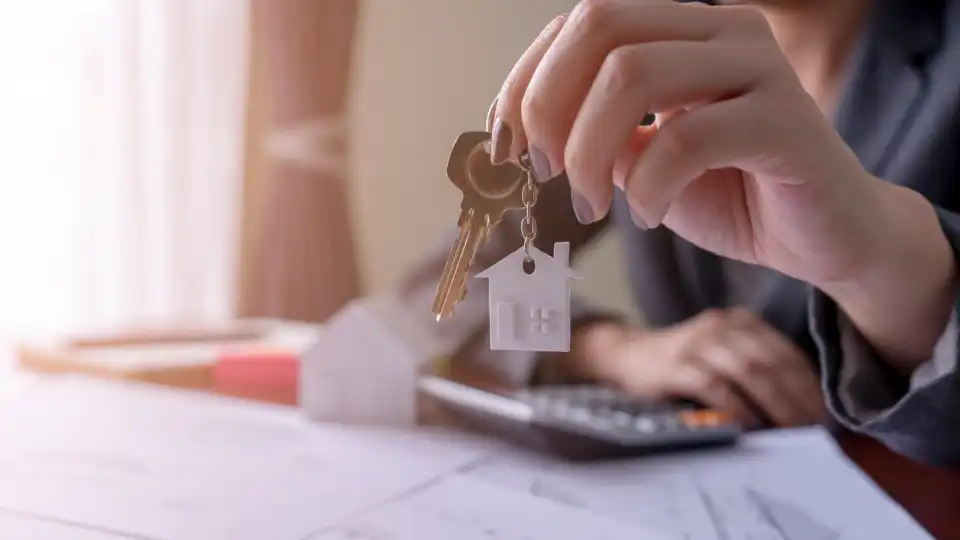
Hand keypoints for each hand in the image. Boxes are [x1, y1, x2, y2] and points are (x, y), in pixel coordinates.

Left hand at [490, 0, 955, 365]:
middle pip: (601, 26)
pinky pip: (686, 138)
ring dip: (589, 150)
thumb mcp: (641, 161)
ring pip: (633, 73)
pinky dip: (647, 186)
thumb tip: (524, 129)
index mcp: (684, 29)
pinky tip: (648, 217)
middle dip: (549, 104)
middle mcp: (723, 29)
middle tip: (545, 172)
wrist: (822, 239)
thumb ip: (594, 134)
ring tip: (590, 204)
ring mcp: (759, 66)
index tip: (505, 144)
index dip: (527, 77)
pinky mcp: (787, 120)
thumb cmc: (730, 194)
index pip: (584, 21)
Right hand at [583, 310, 825, 428]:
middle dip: (798, 398)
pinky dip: (737, 407)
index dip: (809, 385)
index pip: (786, 352)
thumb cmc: (683, 365)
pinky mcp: (677, 364)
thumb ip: (756, 369)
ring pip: (749, 371)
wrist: (627, 357)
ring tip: (790, 432)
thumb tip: (801, 408)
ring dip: (775, 404)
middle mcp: (722, 325)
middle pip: (772, 361)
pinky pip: (715, 385)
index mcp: (740, 321)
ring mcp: (698, 343)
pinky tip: (750, 426)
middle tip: (814, 430)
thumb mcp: (724, 355)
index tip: (825, 416)